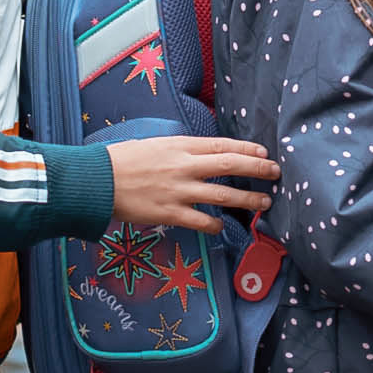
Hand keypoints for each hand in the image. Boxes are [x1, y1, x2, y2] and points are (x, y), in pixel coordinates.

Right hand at [106, 136, 278, 233]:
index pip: (221, 145)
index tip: (264, 152)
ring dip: (248, 199)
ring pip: (223, 195)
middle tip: (276, 173)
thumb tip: (198, 155)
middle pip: (230, 165)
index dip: (246, 148)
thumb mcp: (153, 144)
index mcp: (179, 146)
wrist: (96, 180)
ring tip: (264, 202)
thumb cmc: (120, 160)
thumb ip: (178, 150)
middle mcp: (183, 166)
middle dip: (257, 168)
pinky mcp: (169, 213)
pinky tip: (223, 227)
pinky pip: (201, 221)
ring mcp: (178, 190)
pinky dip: (215, 225)